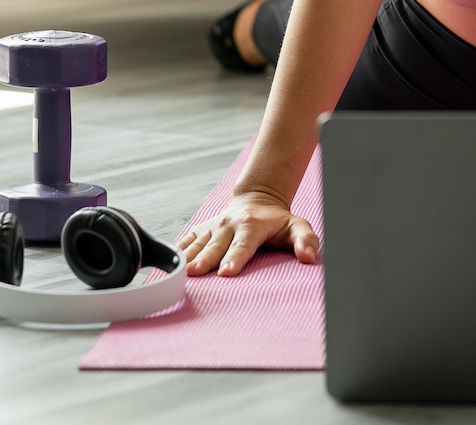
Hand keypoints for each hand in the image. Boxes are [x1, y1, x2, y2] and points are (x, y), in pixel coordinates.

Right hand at [177, 187, 320, 275]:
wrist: (256, 201)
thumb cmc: (277, 221)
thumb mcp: (297, 226)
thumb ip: (306, 240)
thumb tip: (309, 257)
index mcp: (251, 226)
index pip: (242, 245)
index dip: (234, 258)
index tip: (226, 272)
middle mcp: (228, 226)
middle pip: (215, 246)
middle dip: (205, 260)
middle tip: (194, 273)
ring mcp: (212, 227)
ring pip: (197, 244)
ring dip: (187, 258)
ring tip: (177, 272)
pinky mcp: (200, 230)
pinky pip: (186, 242)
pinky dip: (175, 252)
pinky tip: (166, 265)